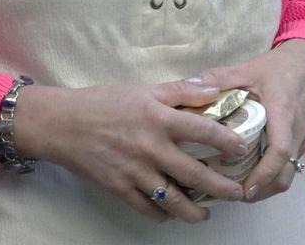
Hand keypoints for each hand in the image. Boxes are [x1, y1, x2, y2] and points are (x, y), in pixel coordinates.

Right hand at [9, 79, 247, 222]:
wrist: (60, 124)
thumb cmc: (104, 103)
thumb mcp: (146, 90)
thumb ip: (182, 91)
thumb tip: (216, 90)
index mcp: (159, 119)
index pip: (203, 131)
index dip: (226, 141)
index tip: (243, 149)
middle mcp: (150, 148)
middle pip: (193, 173)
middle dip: (219, 187)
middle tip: (238, 193)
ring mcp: (133, 172)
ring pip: (171, 198)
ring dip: (193, 210)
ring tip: (207, 214)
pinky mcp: (116, 188)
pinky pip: (145, 207)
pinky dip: (161, 214)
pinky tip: (172, 215)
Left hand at [198, 40, 304, 201]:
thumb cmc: (277, 69)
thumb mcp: (247, 69)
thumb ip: (218, 78)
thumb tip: (186, 88)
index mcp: (283, 112)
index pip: (279, 150)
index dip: (263, 173)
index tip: (244, 189)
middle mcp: (296, 130)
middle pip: (285, 172)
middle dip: (261, 190)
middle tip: (232, 195)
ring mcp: (301, 139)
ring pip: (288, 174)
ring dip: (266, 187)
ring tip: (238, 190)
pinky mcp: (299, 143)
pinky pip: (288, 168)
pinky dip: (270, 178)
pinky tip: (249, 177)